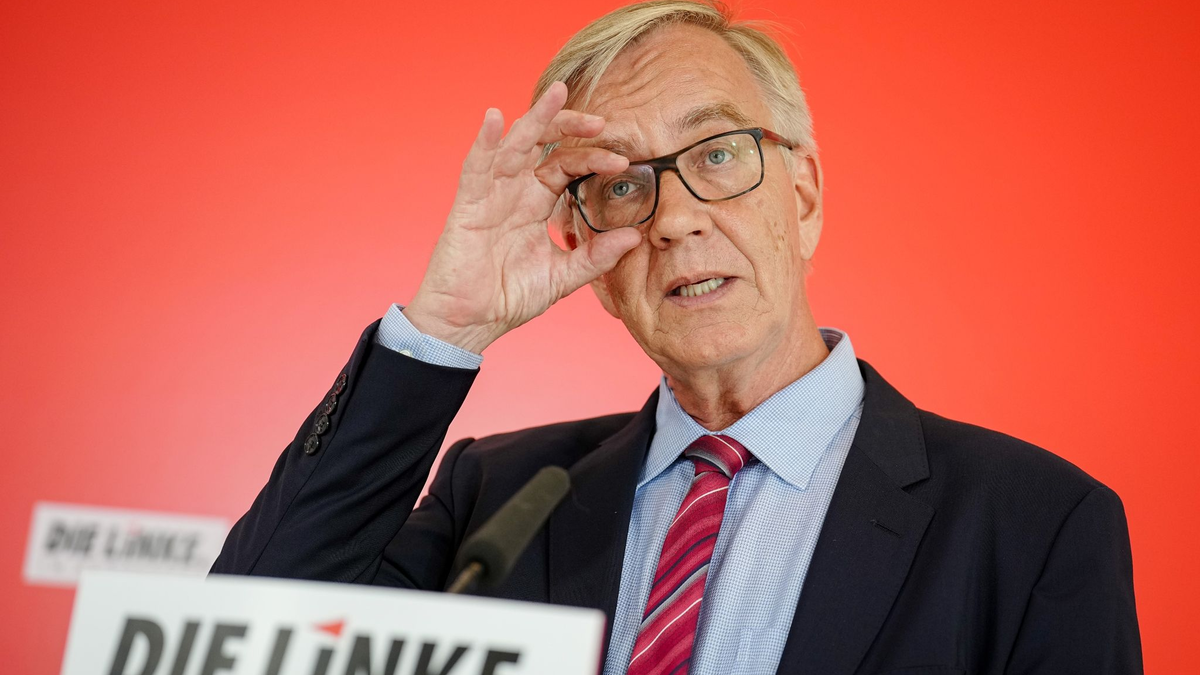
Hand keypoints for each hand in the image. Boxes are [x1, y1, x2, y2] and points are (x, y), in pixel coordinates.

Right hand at [404, 81, 641, 352]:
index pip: (567, 168)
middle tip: (601, 119)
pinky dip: (485, 142)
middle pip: (542, 145)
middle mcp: (514, 192)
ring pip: (514, 145)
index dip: (592, 159)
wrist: (471, 322)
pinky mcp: (468, 205)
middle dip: (569, 126)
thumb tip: (634, 238)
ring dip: (535, 119)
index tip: (622, 161)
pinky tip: (495, 119)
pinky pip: (476, 167)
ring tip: (556, 94)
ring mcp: (490, 194)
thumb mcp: (563, 276)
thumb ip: (595, 257)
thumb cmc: (509, 297)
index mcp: (536, 204)